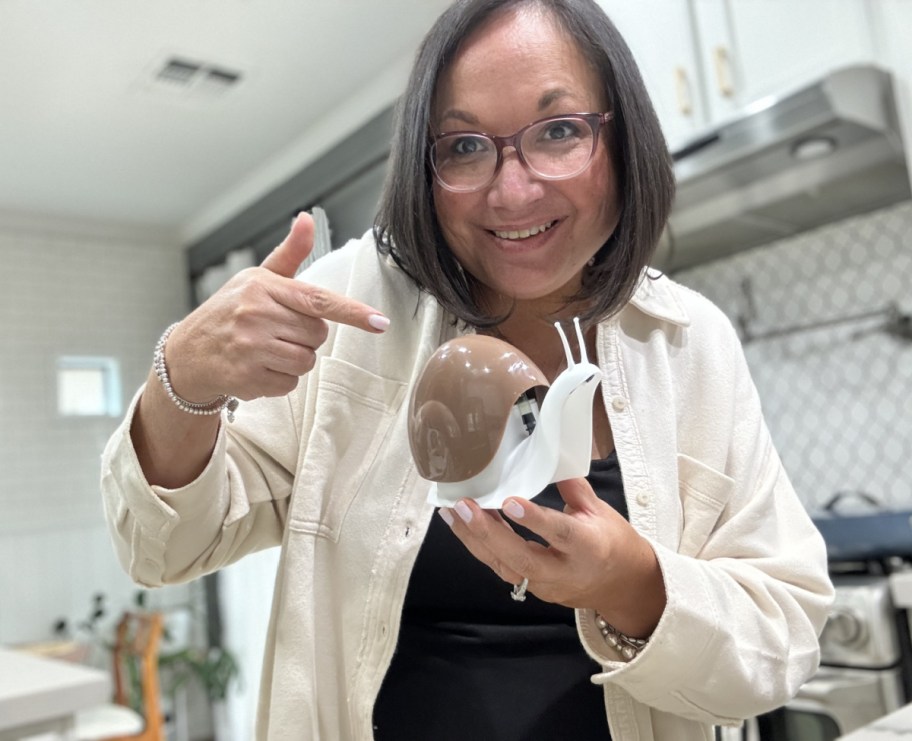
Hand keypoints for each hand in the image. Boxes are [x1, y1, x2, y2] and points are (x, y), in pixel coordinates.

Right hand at [164, 212, 388, 402]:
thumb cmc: (230, 311)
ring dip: (296, 359)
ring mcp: (251, 348)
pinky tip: (259, 367)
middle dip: (306, 336)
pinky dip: (281, 379)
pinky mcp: (248, 378)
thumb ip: (289, 254)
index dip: (352, 312)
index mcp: (263, 287)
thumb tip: (308, 218)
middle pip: (318, 334)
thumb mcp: (257, 278)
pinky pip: (290, 383)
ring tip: (269, 350)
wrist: (187, 354)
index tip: (379, 322)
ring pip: (307, 361)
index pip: (317, 300)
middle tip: (279, 331)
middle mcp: (256, 316)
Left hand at [442, 476, 665, 635]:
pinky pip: (502, 568)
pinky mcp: (532, 589)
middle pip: (522, 558)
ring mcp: (546, 585)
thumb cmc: (613, 541)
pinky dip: (481, 547)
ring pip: (505, 566)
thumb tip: (549, 456)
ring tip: (452, 513)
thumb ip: (572, 486)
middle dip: (489, 533)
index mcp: (589, 547)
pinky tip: (463, 526)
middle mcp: (565, 571)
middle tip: (463, 507)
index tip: (508, 502)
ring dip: (475, 540)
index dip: (534, 519)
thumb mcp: (600, 510)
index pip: (560, 533)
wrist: (622, 586)